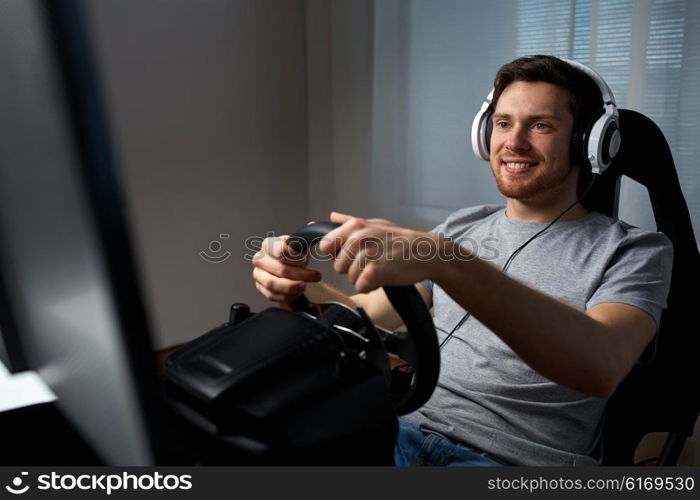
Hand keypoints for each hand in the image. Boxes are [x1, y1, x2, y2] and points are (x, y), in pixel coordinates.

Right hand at [252, 233, 321, 301]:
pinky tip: (297, 292)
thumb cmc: (292, 255)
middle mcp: (260, 258)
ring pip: (273, 284)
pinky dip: (286, 295)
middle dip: (300, 275)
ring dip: (292, 287)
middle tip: (315, 276)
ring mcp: (258, 274)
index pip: (279, 250)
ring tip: (305, 286)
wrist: (288, 266)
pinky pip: (272, 295)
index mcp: (268, 245)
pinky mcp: (260, 287)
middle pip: (279, 269)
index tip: (304, 259)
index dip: (293, 256)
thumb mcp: (299, 244)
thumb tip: (312, 225)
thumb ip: (305, 236)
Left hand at [317, 211, 448, 292]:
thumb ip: (349, 221)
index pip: (325, 246)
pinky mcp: (374, 272)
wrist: (426, 252)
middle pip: (338, 266)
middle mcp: (357, 239)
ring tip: (380, 268)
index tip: (351, 255)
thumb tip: (331, 216)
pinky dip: (371, 287)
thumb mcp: (374, 224)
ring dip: (364, 278)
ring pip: (350, 278)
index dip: (337, 254)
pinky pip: (361, 287)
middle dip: (353, 268)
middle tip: (372, 262)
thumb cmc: (400, 239)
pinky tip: (383, 278)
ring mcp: (366, 255)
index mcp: (354, 226)